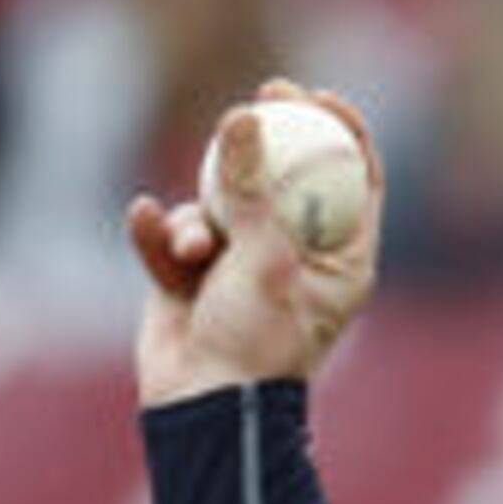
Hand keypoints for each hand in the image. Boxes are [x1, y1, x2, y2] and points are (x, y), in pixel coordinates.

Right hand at [127, 78, 385, 408]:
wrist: (201, 406)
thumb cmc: (253, 342)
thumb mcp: (263, 258)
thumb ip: (251, 187)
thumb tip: (243, 115)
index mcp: (342, 258)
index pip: (356, 180)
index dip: (340, 132)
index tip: (315, 97)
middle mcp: (295, 256)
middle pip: (284, 176)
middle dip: (260, 142)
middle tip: (248, 104)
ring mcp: (241, 263)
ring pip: (217, 203)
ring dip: (198, 219)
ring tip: (194, 252)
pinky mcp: (192, 273)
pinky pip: (173, 232)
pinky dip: (159, 232)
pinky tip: (146, 225)